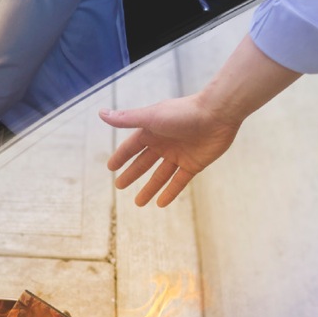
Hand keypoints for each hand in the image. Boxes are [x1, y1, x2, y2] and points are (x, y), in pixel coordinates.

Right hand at [100, 95, 241, 207]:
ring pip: (160, 175)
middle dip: (132, 174)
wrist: (217, 115)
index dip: (121, 156)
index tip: (111, 167)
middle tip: (119, 186)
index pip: (131, 146)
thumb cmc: (182, 113)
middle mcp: (164, 143)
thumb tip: (100, 113)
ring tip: (138, 203)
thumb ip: (126, 119)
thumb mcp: (151, 117)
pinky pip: (179, 181)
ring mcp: (179, 154)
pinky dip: (170, 192)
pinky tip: (161, 204)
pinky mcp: (194, 164)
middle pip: (144, 162)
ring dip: (149, 188)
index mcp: (152, 130)